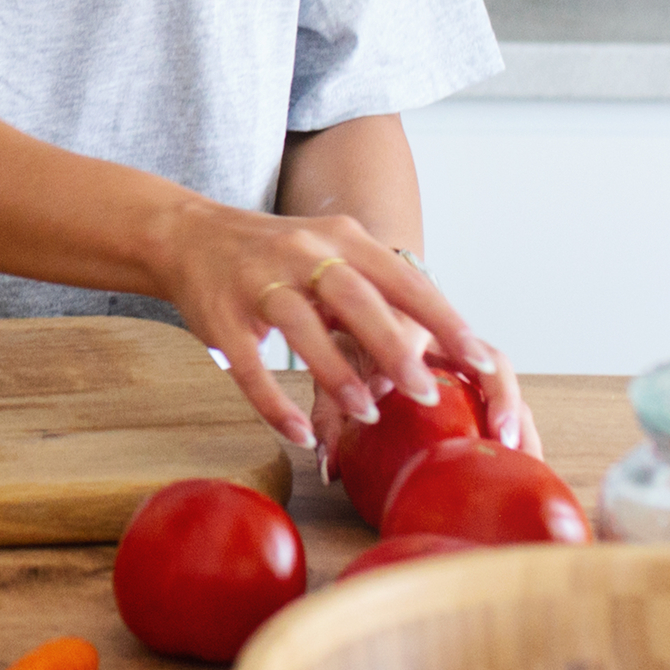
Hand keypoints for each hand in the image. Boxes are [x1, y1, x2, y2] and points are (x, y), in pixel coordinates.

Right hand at [148, 204, 519, 457]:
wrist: (189, 235)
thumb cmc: (276, 256)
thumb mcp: (332, 254)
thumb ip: (377, 293)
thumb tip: (435, 351)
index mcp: (342, 238)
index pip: (403, 279)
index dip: (443, 319)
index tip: (480, 359)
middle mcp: (304, 254)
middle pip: (356, 299)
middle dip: (393, 347)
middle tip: (426, 393)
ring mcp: (259, 283)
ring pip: (303, 328)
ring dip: (337, 374)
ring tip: (368, 413)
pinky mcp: (222, 316)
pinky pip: (251, 365)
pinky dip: (275, 403)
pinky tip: (298, 434)